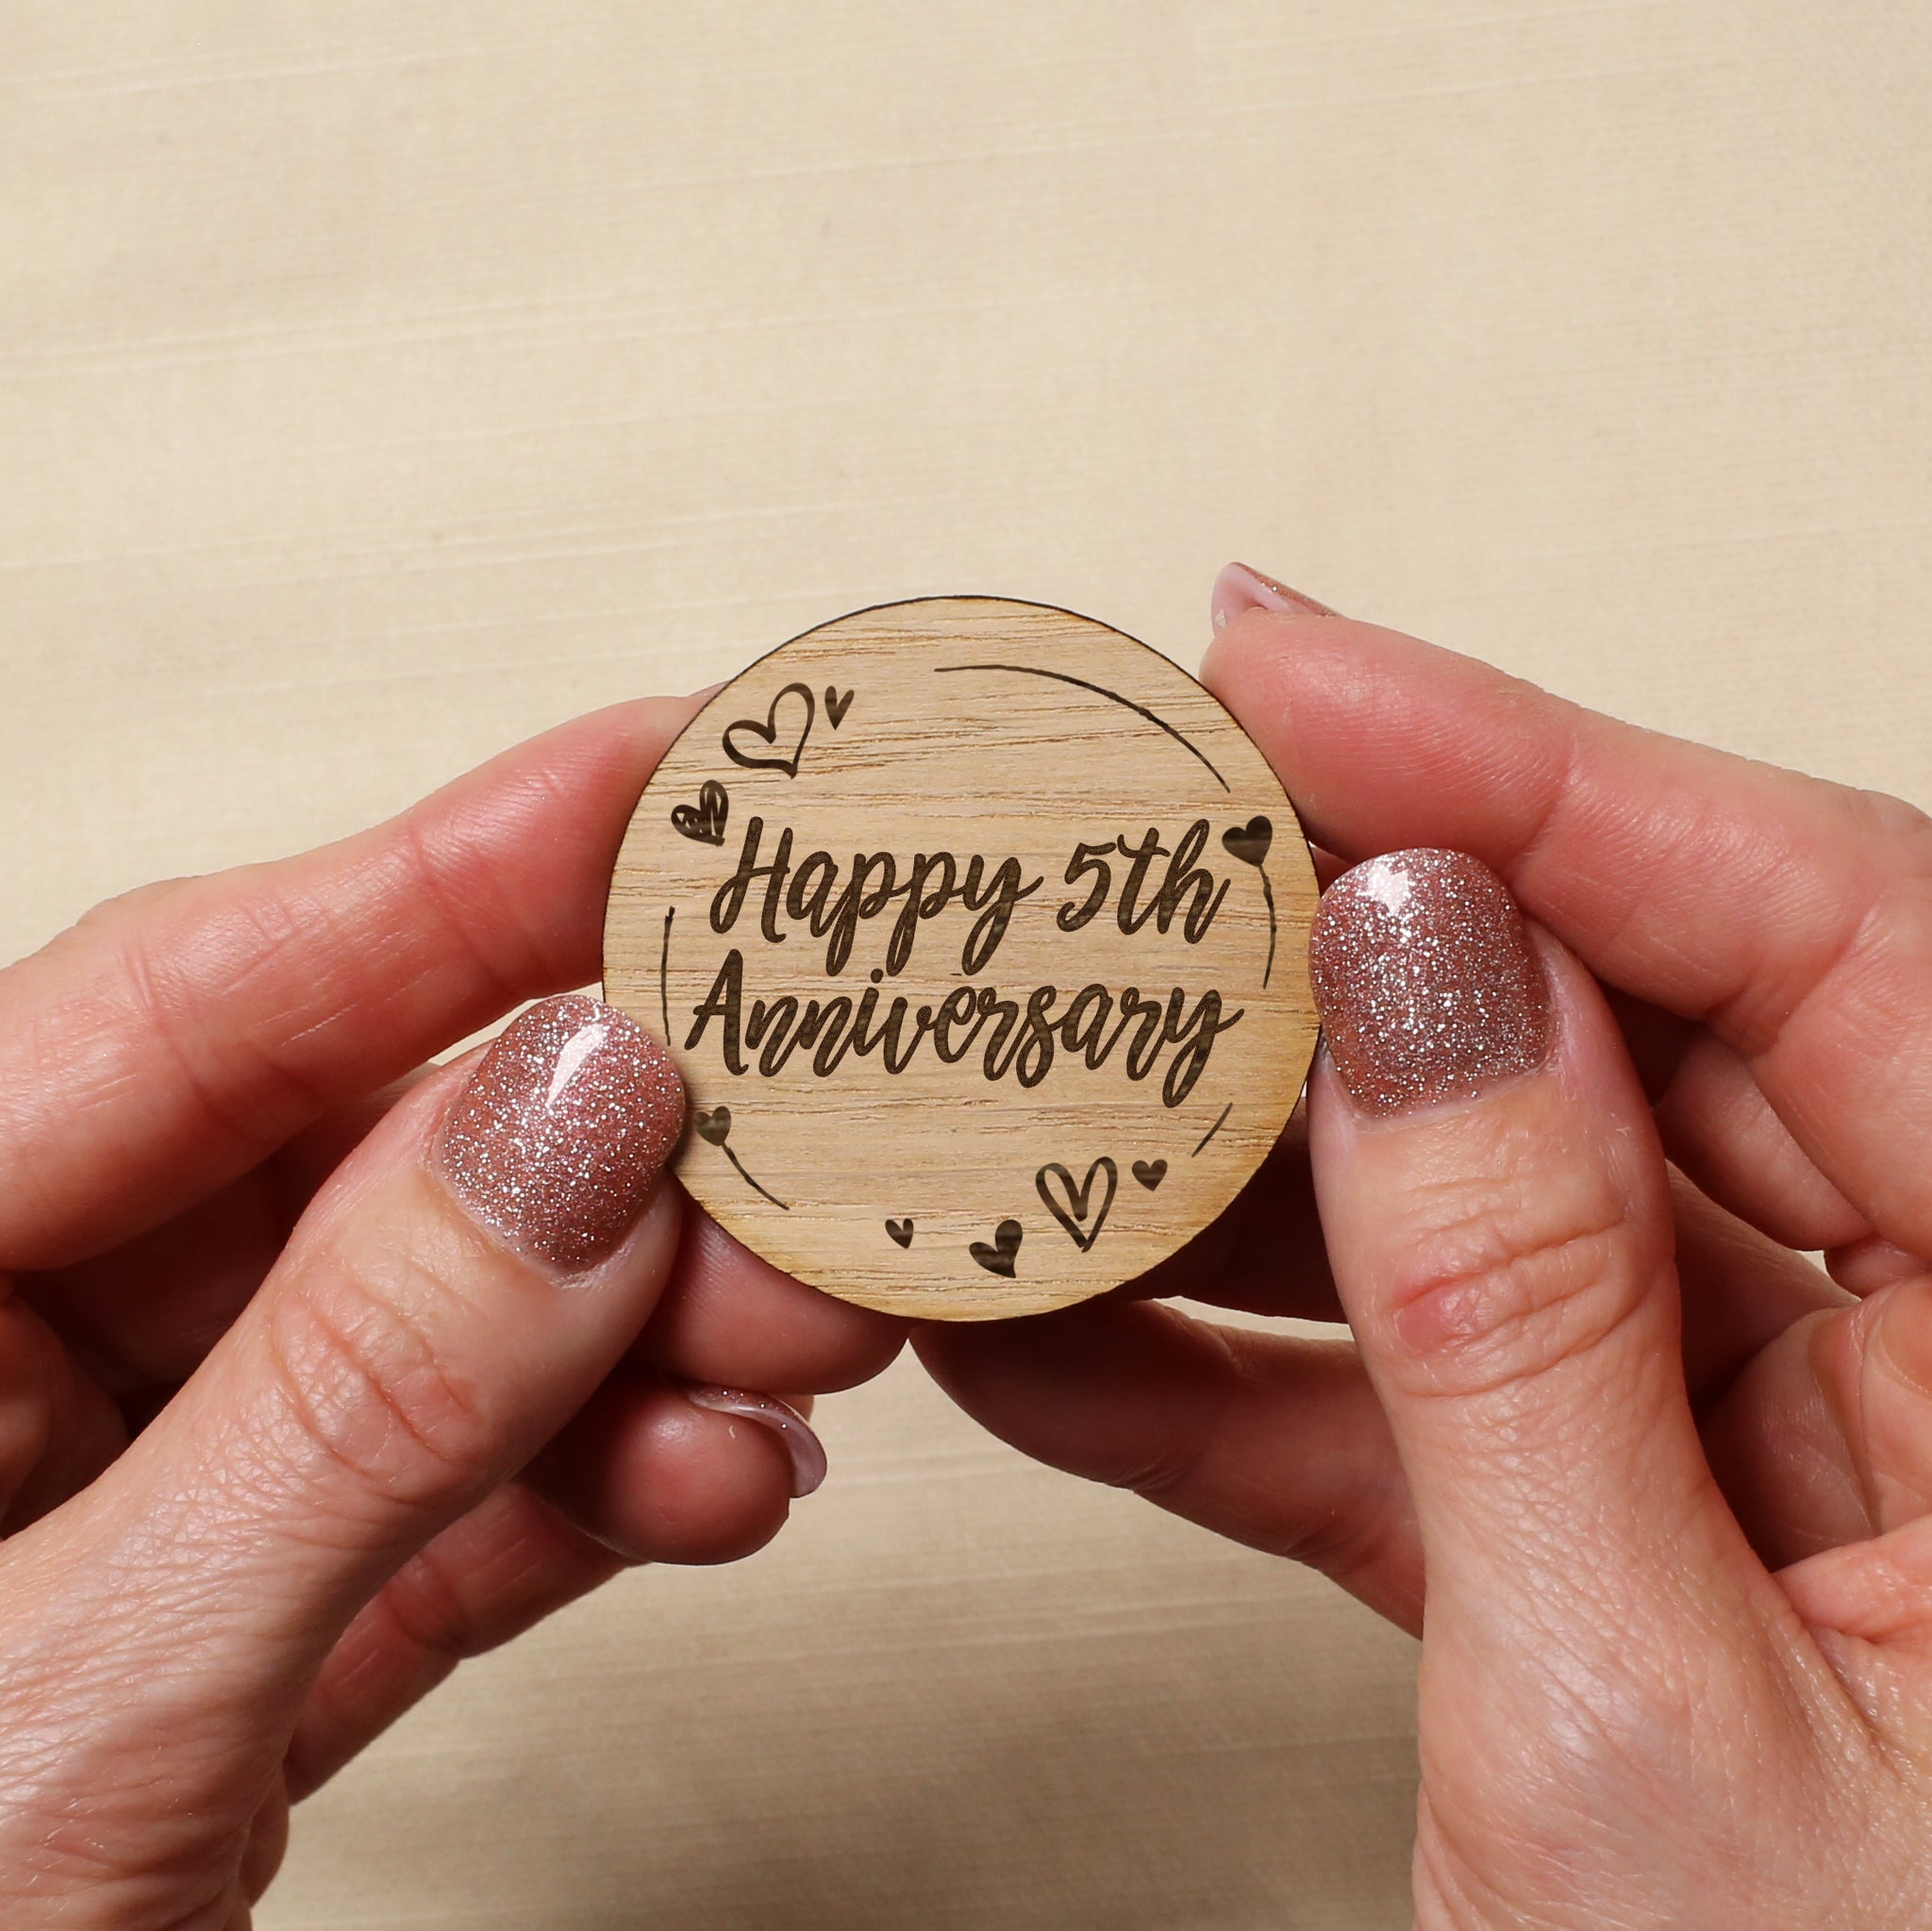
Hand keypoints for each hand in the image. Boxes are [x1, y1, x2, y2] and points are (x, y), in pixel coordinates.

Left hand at [0, 699, 902, 1927]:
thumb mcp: (67, 1715)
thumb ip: (342, 1395)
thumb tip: (579, 1116)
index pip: (189, 997)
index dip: (455, 867)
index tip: (668, 777)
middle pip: (341, 1152)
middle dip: (601, 1149)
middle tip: (797, 1115)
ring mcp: (116, 1495)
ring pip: (425, 1327)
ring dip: (630, 1339)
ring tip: (785, 1348)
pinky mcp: (229, 1622)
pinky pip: (437, 1497)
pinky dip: (586, 1491)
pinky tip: (703, 1479)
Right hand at [922, 569, 1931, 1926]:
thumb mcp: (1651, 1743)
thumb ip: (1529, 1321)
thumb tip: (1419, 972)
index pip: (1830, 934)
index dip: (1525, 770)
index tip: (1281, 671)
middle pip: (1646, 1031)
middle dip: (1347, 940)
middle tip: (1130, 845)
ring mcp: (1797, 1450)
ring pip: (1504, 1204)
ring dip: (1246, 1168)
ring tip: (1036, 1080)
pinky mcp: (1641, 1545)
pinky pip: (1432, 1394)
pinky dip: (1239, 1376)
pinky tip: (1051, 1326)